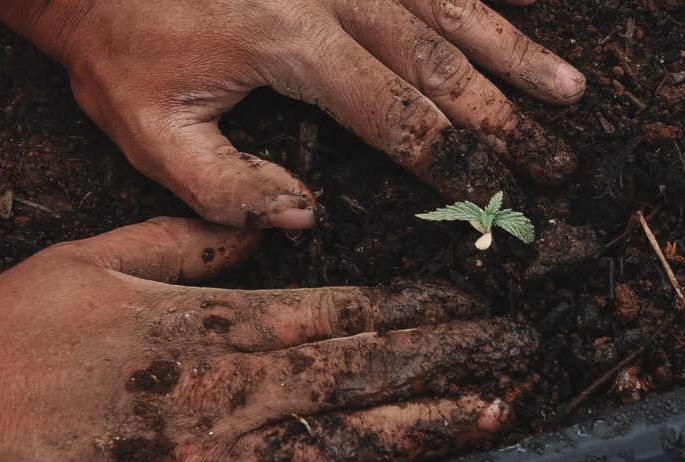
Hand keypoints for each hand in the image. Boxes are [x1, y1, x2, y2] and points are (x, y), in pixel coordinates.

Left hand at [0, 0, 584, 228]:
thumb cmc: (117, 45)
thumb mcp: (146, 130)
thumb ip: (223, 187)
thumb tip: (306, 217)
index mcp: (289, 42)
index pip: (394, 113)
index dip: (452, 160)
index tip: (498, 196)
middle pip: (440, 63)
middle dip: (504, 119)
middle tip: (558, 160)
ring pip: (447, 8)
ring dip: (512, 52)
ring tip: (567, 91)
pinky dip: (475, 0)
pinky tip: (511, 18)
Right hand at [0, 218, 537, 461]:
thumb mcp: (82, 264)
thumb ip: (182, 244)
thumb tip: (262, 229)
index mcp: (196, 331)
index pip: (330, 315)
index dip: (408, 309)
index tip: (466, 302)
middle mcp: (216, 403)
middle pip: (355, 379)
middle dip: (443, 364)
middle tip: (517, 354)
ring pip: (340, 450)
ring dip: (421, 431)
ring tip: (492, 416)